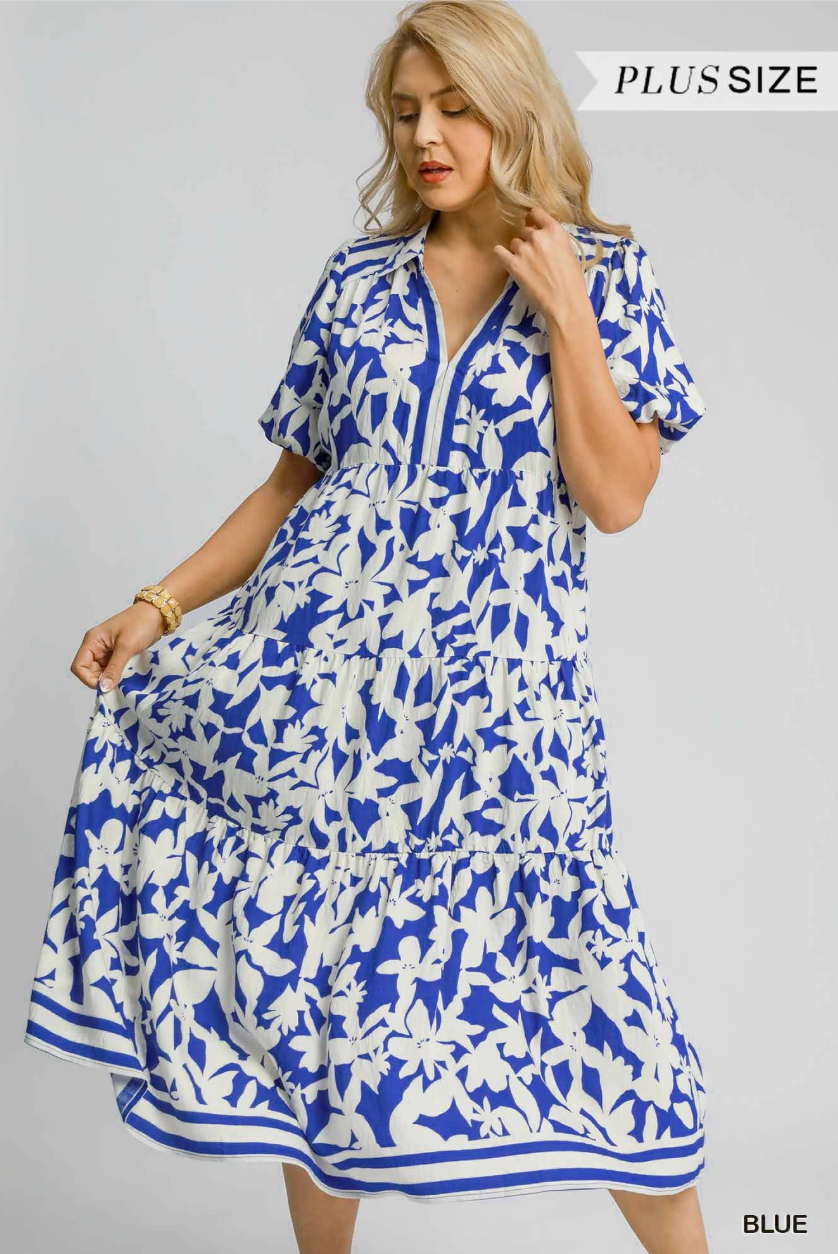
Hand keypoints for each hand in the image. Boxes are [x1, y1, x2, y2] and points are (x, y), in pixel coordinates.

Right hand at [70, 601, 166, 690]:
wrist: (157, 614)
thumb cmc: (140, 623)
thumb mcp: (126, 646)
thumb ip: (114, 668)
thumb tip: (104, 687)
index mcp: (92, 641)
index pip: (78, 667)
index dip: (88, 679)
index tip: (104, 685)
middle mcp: (96, 647)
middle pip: (90, 672)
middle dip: (102, 680)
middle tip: (118, 684)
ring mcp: (107, 651)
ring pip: (102, 672)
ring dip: (112, 678)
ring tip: (125, 679)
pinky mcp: (118, 654)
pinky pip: (113, 669)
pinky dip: (119, 674)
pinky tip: (129, 676)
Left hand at [493, 204, 590, 324]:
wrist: (564, 302)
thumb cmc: (572, 281)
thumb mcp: (568, 252)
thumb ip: (555, 240)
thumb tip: (545, 237)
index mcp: (554, 231)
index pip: (536, 213)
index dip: (533, 219)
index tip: (533, 224)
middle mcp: (537, 236)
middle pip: (525, 230)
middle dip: (528, 241)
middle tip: (534, 256)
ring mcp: (523, 249)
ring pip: (514, 243)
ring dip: (518, 251)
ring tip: (526, 266)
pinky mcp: (513, 264)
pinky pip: (499, 252)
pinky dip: (502, 255)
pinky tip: (506, 260)